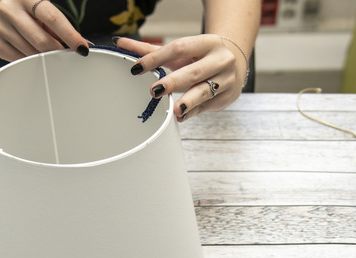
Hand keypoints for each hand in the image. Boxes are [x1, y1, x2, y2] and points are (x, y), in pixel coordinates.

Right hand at [0, 0, 88, 60]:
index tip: (82, 47)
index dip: (69, 34)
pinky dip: (29, 60)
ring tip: (43, 50)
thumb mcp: (38, 9)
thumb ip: (55, 24)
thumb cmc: (23, 10)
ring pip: (31, 52)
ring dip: (43, 56)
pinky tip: (30, 53)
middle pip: (41, 39)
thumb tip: (79, 44)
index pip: (52, 17)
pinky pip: (19, 60)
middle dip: (56, 50)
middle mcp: (9, 8)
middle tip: (62, 53)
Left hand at [117, 35, 248, 121]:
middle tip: (155, 90)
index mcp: (207, 43)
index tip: (137, 68)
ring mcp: (226, 79)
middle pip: (194, 72)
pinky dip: (193, 112)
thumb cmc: (201, 56)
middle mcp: (220, 60)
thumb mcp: (180, 51)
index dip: (157, 58)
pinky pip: (207, 106)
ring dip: (188, 101)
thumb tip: (120, 43)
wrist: (234, 63)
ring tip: (175, 109)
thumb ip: (150, 50)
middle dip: (174, 82)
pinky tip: (182, 115)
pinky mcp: (227, 97)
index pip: (179, 48)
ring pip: (205, 91)